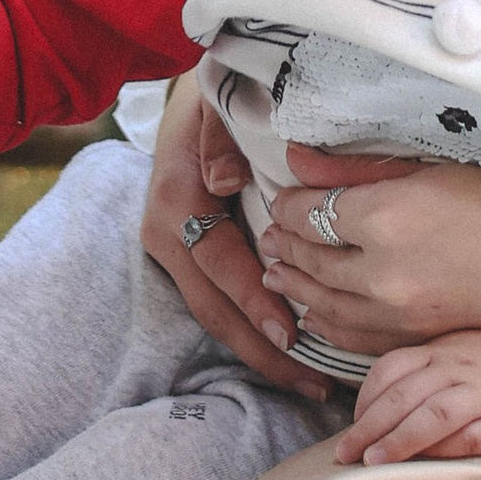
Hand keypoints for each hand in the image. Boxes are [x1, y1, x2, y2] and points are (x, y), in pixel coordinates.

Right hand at [138, 81, 315, 394]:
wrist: (190, 96)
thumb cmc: (216, 96)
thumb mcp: (218, 101)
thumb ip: (220, 136)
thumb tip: (223, 180)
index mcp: (176, 201)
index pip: (218, 262)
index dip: (254, 299)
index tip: (291, 333)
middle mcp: (167, 234)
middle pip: (214, 308)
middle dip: (262, 351)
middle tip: (313, 383)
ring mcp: (175, 251)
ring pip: (216, 314)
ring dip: (260, 350)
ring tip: (310, 380)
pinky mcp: (190, 258)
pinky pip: (221, 301)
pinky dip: (253, 327)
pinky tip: (291, 351)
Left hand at [259, 150, 480, 362]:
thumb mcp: (429, 167)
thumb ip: (356, 169)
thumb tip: (297, 158)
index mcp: (387, 215)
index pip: (312, 212)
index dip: (292, 204)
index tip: (286, 195)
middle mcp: (384, 270)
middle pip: (311, 260)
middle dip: (285, 245)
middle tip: (269, 234)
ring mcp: (399, 312)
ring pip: (324, 304)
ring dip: (296, 286)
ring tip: (278, 272)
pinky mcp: (415, 336)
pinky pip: (352, 336)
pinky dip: (325, 322)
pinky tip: (314, 311)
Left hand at [335, 331, 480, 466]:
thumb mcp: (459, 346)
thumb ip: (422, 365)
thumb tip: (378, 400)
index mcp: (443, 348)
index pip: (390, 369)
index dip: (364, 400)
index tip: (351, 427)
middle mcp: (460, 366)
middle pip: (404, 395)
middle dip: (368, 427)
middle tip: (343, 454)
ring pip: (435, 414)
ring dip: (400, 439)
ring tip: (374, 462)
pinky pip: (477, 434)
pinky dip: (450, 449)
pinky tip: (430, 464)